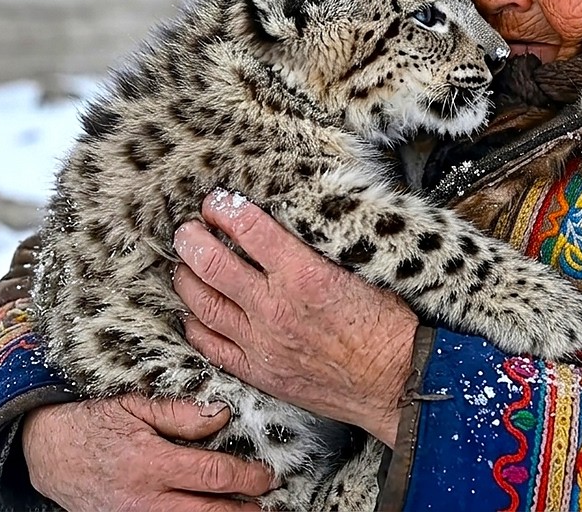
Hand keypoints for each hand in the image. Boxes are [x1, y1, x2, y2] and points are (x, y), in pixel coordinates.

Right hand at [22, 394, 275, 511]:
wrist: (47, 451)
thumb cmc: (93, 420)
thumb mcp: (133, 404)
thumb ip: (179, 411)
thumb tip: (222, 417)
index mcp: (150, 463)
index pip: (212, 477)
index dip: (246, 478)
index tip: (266, 475)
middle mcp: (144, 499)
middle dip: (244, 510)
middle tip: (269, 502)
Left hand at [172, 191, 418, 447]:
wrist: (397, 381)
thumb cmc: (388, 325)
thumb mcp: (361, 269)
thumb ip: (318, 248)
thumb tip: (289, 224)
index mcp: (304, 273)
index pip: (247, 228)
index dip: (224, 208)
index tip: (216, 201)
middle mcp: (275, 306)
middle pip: (211, 263)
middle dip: (191, 239)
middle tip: (186, 229)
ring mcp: (261, 343)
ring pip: (203, 303)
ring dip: (186, 278)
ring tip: (184, 264)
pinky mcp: (259, 372)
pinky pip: (210, 345)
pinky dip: (195, 325)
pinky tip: (193, 312)